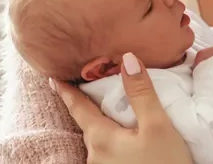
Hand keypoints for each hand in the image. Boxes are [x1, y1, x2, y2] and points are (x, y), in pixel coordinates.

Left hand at [51, 53, 191, 163]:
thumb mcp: (159, 126)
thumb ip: (142, 93)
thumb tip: (127, 59)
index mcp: (100, 139)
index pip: (78, 109)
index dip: (66, 92)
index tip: (53, 78)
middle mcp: (95, 157)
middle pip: (90, 126)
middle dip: (90, 109)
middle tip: (94, 91)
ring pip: (100, 143)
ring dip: (105, 129)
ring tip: (116, 117)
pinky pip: (108, 155)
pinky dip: (113, 143)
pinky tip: (126, 141)